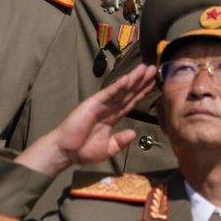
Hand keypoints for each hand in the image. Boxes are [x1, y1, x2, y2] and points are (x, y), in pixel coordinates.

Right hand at [15, 64, 157, 176]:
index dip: (142, 93)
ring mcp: (101, 104)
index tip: (154, 83)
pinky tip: (128, 78)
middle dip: (141, 81)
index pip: (130, 102)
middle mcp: (108, 108)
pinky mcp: (92, 103)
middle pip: (128, 92)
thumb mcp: (108, 148)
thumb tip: (134, 133)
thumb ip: (121, 140)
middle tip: (154, 69)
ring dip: (133, 79)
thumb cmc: (84, 150)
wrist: (66, 152)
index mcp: (113, 117)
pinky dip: (117, 86)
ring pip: (120, 90)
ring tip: (145, 68)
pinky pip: (107, 94)